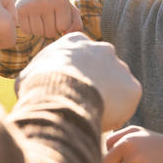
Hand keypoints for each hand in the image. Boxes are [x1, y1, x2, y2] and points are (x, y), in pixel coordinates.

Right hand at [13, 0, 83, 38]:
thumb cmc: (54, 5)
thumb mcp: (68, 10)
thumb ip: (76, 24)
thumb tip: (67, 35)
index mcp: (61, 0)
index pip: (63, 27)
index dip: (61, 26)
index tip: (57, 16)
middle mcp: (46, 1)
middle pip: (51, 32)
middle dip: (50, 29)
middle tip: (47, 17)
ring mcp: (32, 5)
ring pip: (39, 33)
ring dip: (40, 30)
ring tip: (39, 18)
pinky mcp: (21, 11)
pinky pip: (27, 32)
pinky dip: (29, 29)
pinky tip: (30, 19)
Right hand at [21, 33, 140, 131]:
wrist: (62, 99)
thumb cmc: (40, 88)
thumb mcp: (29, 75)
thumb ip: (39, 74)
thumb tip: (31, 85)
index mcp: (76, 41)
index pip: (80, 54)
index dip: (75, 72)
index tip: (69, 87)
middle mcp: (102, 48)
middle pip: (102, 67)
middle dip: (95, 83)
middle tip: (82, 103)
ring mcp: (120, 67)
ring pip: (116, 85)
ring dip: (108, 98)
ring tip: (91, 115)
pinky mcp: (132, 88)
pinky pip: (127, 103)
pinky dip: (118, 113)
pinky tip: (103, 121)